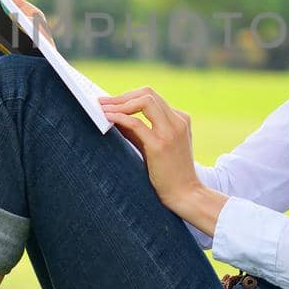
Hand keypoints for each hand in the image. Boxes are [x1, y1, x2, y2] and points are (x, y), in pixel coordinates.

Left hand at [98, 87, 210, 218]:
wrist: (186, 194)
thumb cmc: (170, 173)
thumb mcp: (156, 145)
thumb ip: (139, 130)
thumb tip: (114, 117)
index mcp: (180, 119)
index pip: (152, 97)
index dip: (129, 97)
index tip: (111, 102)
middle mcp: (178, 121)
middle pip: (148, 93)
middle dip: (122, 96)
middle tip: (102, 102)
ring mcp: (170, 131)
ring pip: (144, 101)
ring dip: (119, 103)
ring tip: (102, 109)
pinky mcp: (160, 144)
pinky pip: (136, 122)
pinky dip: (119, 117)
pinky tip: (108, 118)